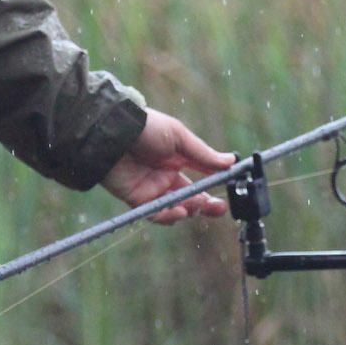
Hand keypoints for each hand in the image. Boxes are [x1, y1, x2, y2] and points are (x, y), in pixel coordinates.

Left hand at [102, 109, 235, 223]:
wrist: (113, 134)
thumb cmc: (146, 128)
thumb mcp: (179, 137)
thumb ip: (203, 154)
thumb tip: (231, 161)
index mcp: (178, 157)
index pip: (203, 173)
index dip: (217, 181)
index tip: (232, 187)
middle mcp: (167, 174)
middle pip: (191, 196)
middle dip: (207, 204)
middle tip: (219, 208)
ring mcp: (153, 188)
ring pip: (177, 207)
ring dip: (189, 209)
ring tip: (194, 206)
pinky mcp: (138, 199)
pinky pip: (156, 213)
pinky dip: (169, 216)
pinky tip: (179, 212)